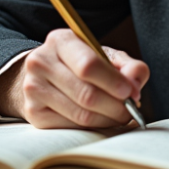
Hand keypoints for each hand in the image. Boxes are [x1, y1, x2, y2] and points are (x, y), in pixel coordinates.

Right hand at [0, 29, 148, 128]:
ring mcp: (33, 89)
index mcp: (61, 40)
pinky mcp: (33, 113)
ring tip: (120, 116)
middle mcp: (41, 62)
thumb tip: (135, 84)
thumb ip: (127, 66)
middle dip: (116, 106)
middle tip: (131, 110)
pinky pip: (71, 127)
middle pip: (86, 94)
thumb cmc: (81, 64)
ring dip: (108, 119)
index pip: (88, 65)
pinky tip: (101, 120)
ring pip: (80, 114)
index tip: (131, 92)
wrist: (44, 76)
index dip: (113, 82)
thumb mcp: (105, 56)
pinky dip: (92, 127)